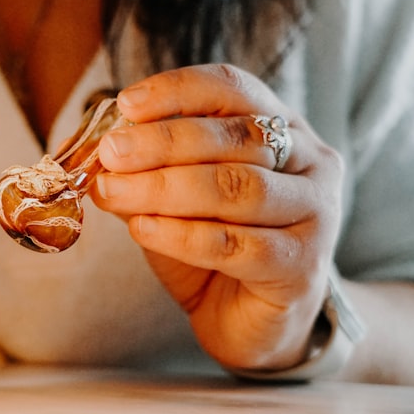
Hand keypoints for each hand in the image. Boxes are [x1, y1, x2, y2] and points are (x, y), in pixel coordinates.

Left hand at [90, 65, 343, 371]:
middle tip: (111, 154)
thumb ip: (147, 173)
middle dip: (163, 142)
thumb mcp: (174, 202)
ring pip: (237, 188)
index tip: (126, 104)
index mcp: (284, 129)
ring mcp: (315, 215)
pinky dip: (181, 234)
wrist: (251, 324)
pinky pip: (236, 244)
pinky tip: (143, 229)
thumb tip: (97, 156)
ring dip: (165, 188)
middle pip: (236, 137)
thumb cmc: (215, 252)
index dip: (179, 90)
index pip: (234, 89)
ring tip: (114, 192)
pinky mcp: (301, 267)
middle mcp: (311, 164)